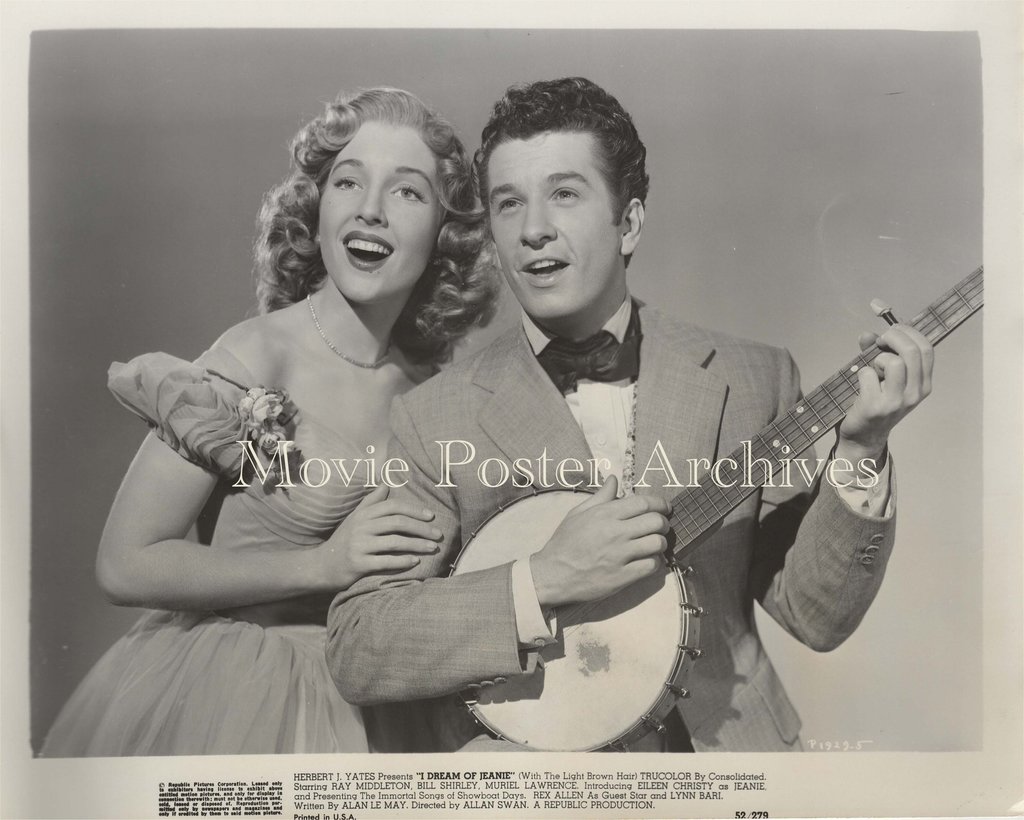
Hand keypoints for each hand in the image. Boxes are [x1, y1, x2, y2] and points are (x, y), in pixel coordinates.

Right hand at [315, 485, 442, 589]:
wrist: (321, 565)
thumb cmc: (343, 540)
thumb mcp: (355, 518)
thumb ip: (371, 502)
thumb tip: (386, 484)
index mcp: (363, 514)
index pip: (393, 507)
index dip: (413, 510)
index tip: (430, 516)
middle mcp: (361, 527)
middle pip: (397, 523)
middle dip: (421, 528)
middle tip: (438, 535)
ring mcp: (359, 545)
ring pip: (394, 542)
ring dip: (417, 545)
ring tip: (433, 548)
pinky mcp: (358, 563)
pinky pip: (385, 561)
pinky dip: (402, 561)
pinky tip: (416, 562)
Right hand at [530, 476, 671, 607]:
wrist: (552, 574)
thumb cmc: (564, 543)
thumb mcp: (577, 514)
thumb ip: (600, 496)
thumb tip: (614, 480)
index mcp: (605, 514)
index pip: (643, 502)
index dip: (660, 503)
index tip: (665, 507)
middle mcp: (615, 532)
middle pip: (656, 522)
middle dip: (663, 522)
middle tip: (661, 526)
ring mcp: (620, 555)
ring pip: (657, 543)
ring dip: (661, 543)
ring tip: (654, 544)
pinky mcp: (623, 576)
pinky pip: (651, 566)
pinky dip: (654, 563)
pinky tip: (647, 561)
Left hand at [837, 324, 933, 462]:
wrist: (863, 435)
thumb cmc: (874, 401)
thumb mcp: (885, 377)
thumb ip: (878, 352)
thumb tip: (868, 335)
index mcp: (924, 384)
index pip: (927, 349)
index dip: (909, 332)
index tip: (892, 328)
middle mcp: (916, 393)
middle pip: (912, 351)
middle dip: (892, 337)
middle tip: (879, 341)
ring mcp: (898, 401)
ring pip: (894, 362)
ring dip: (878, 358)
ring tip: (874, 369)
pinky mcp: (877, 406)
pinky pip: (868, 375)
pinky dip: (861, 373)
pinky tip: (862, 385)